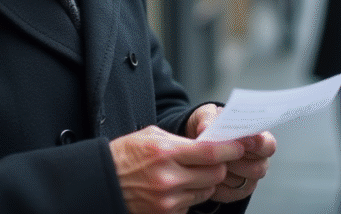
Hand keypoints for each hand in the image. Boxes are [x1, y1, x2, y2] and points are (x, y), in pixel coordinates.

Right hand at [109, 125, 243, 213]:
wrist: (101, 181)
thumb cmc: (126, 154)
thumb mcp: (150, 136)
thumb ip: (181, 140)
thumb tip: (211, 142)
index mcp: (165, 152)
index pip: (210, 153)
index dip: (230, 149)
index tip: (239, 146)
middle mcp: (168, 178)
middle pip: (214, 174)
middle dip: (217, 166)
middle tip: (212, 160)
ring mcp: (167, 200)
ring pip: (206, 191)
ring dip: (204, 182)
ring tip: (187, 174)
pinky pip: (191, 204)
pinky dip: (189, 196)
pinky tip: (173, 188)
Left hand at [185, 105, 276, 202]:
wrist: (196, 144)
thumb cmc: (209, 125)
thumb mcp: (206, 115)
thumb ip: (208, 118)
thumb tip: (205, 128)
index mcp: (257, 138)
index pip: (269, 145)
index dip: (259, 145)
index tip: (243, 142)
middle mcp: (258, 160)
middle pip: (258, 169)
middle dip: (236, 162)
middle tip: (219, 155)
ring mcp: (249, 178)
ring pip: (242, 182)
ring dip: (225, 173)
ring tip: (210, 162)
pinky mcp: (236, 192)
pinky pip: (230, 194)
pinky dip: (217, 185)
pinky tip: (206, 174)